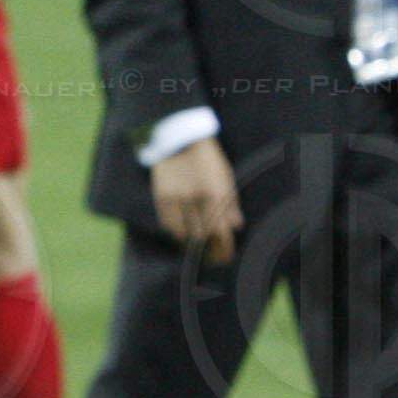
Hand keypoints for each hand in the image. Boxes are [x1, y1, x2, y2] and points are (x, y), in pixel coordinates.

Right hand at [151, 135, 242, 262]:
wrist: (180, 140)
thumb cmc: (208, 159)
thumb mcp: (225, 177)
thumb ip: (231, 203)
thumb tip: (236, 226)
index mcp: (216, 194)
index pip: (220, 231)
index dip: (223, 248)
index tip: (225, 258)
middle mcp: (196, 199)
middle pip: (202, 236)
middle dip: (208, 248)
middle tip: (212, 256)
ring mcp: (177, 199)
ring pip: (183, 233)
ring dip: (191, 241)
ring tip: (196, 244)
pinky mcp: (161, 198)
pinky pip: (168, 224)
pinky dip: (176, 231)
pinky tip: (182, 232)